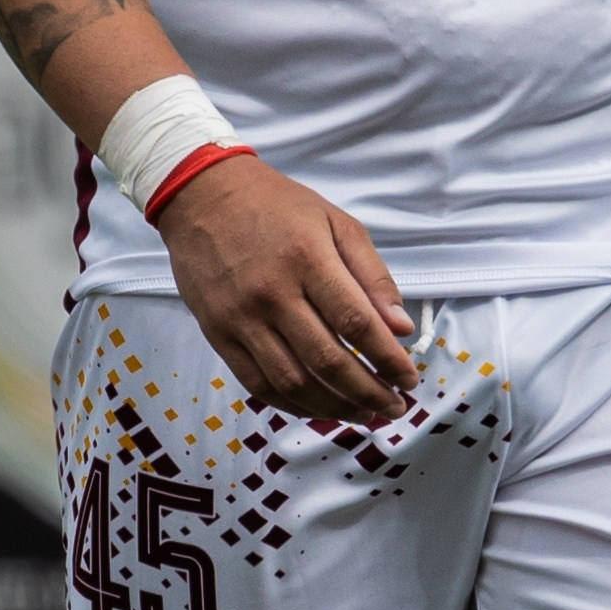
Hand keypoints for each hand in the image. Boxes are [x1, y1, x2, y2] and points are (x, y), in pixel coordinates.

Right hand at [157, 158, 419, 423]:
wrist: (201, 196)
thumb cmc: (276, 206)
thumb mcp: (335, 222)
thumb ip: (372, 275)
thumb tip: (400, 328)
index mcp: (308, 258)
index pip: (357, 323)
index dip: (388, 359)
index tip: (409, 379)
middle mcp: (272, 293)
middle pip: (328, 361)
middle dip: (369, 392)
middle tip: (395, 407)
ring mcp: (241, 317)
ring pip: (293, 381)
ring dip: (334, 407)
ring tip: (363, 413)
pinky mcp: (218, 333)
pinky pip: (258, 383)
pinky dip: (293, 404)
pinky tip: (319, 408)